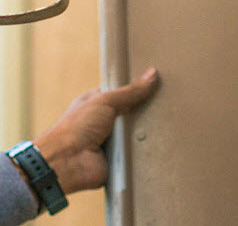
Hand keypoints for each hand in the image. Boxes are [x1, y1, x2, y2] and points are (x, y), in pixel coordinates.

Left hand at [32, 68, 159, 194]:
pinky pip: (136, 154)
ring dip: (146, 134)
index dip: (135, 90)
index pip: (119, 94)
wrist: (67, 163)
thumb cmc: (77, 127)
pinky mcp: (117, 159)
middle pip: (130, 115)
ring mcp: (110, 142)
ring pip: (135, 135)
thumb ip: (129, 92)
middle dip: (144, 112)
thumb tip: (152, 74)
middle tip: (168, 104)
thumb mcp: (104, 102)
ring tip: (170, 124)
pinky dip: (145, 151)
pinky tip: (163, 146)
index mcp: (95, 104)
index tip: (157, 84)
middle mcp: (102, 123)